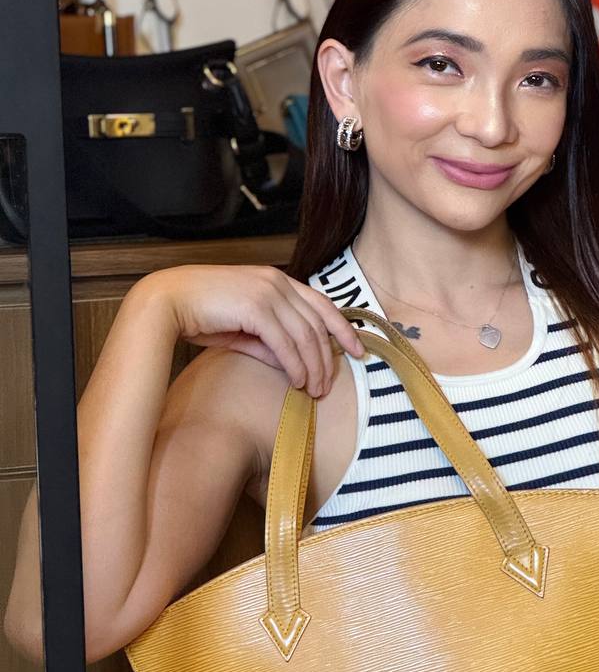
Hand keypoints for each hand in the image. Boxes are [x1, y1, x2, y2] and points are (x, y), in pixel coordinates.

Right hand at [140, 263, 365, 396]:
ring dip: (314, 367)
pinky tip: (297, 382)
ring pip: (306, 336)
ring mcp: (267, 292)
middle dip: (327, 359)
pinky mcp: (255, 308)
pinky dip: (296, 366)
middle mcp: (277, 282)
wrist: (167, 302)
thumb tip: (293, 366)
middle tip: (329, 387)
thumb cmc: (201, 314)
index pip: (322, 304)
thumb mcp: (244, 330)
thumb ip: (270, 343)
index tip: (358, 352)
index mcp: (278, 280)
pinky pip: (286, 343)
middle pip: (318, 325)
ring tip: (315, 391)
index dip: (344, 329)